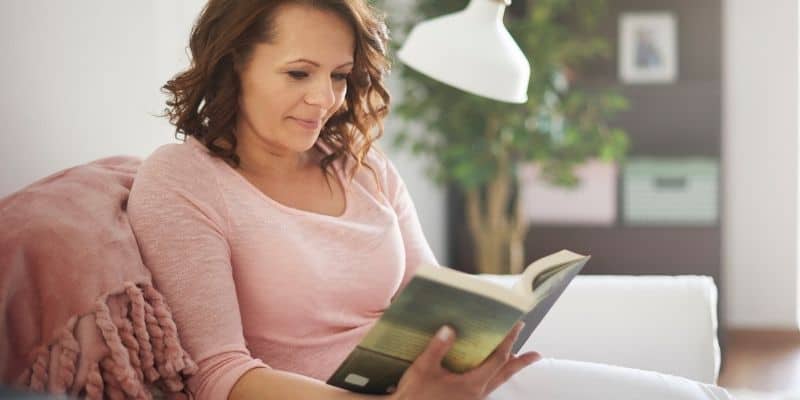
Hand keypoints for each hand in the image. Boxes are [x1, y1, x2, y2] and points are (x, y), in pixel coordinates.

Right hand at [389, 321, 540, 399]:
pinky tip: (489, 373)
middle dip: (520, 363)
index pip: (498, 359)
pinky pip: (487, 388)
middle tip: (536, 354)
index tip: (517, 326)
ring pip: (497, 383)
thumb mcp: (424, 368)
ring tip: (519, 360)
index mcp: (471, 384)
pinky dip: (494, 378)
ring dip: (509, 370)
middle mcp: (477, 394)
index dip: (508, 341)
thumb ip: (438, 348)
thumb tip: (450, 328)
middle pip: (504, 375)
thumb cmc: (414, 395)